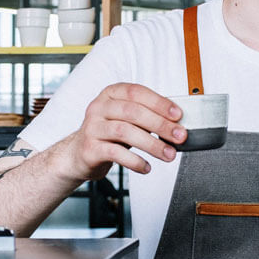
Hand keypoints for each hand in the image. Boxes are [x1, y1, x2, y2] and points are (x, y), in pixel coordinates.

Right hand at [63, 83, 186, 180]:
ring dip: (152, 144)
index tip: (178, 115)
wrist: (79, 154)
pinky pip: (115, 153)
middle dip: (160, 124)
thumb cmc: (109, 133)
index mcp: (111, 94)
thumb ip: (147, 116)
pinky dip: (135, 161)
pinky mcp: (90, 148)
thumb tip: (176, 124)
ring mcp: (92, 127)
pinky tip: (146, 167)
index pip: (136, 92)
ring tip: (168, 154)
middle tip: (179, 136)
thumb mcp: (126, 119)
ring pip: (125, 132)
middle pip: (133, 112)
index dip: (159, 102)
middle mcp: (99, 107)